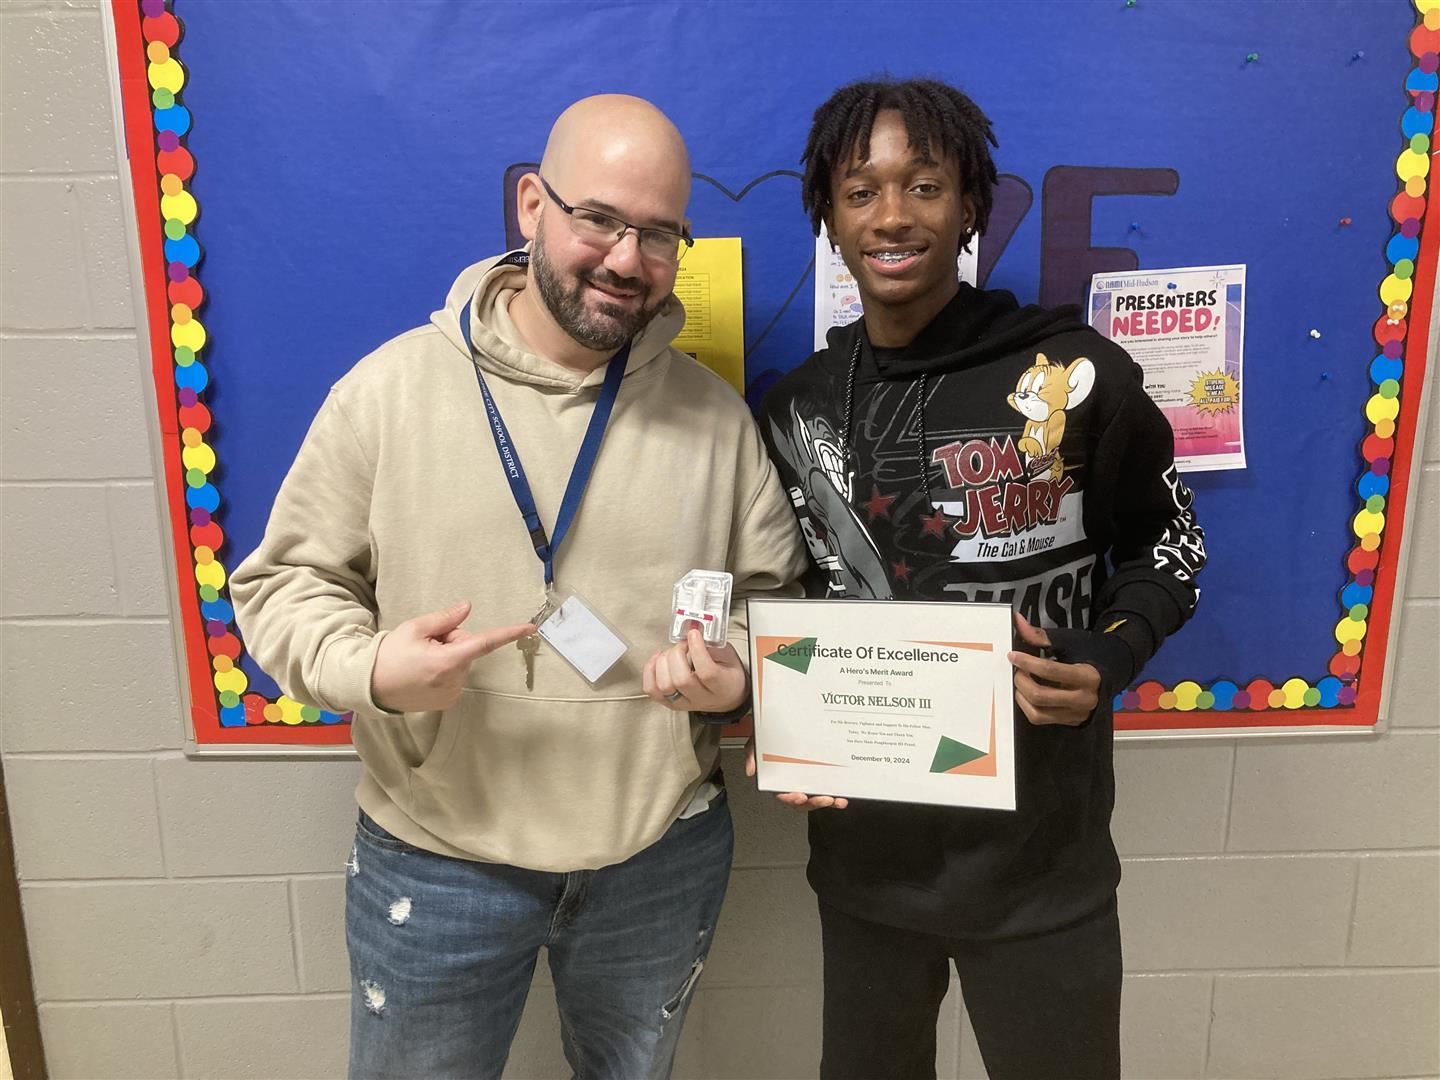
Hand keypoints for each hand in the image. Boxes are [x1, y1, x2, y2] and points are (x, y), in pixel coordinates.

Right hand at [371, 601, 533, 712]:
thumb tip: (467, 608)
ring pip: (461, 664)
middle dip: (452, 642)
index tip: (529, 628)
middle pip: (467, 649)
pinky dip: (444, 671)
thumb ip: (445, 619)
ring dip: (448, 657)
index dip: (508, 634)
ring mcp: (451, 694)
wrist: (371, 686)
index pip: (484, 643)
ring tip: (421, 660)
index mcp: (447, 661)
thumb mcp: (414, 629)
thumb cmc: (390, 654)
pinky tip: (424, 673)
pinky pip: (456, 678)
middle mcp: (453, 680)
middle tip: (426, 644)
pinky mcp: (447, 702)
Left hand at [642, 626, 747, 712]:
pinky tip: (658, 660)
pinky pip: (652, 690)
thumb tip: (692, 630)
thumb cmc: (728, 674)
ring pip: (664, 686)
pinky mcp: (670, 703)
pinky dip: (650, 671)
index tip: (693, 634)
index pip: (707, 672)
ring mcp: (684, 703)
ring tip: (671, 653)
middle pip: (681, 680)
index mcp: (722, 686)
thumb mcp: (728, 656)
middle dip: (677, 654)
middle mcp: (702, 698)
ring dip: (663, 663)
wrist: (727, 696)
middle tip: (683, 644)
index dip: (697, 650)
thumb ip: (712, 644)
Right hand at [744, 736, 847, 811]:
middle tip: (825, 798)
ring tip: (837, 800)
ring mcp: (806, 780)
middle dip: (814, 803)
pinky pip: (826, 789)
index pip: (781, 794)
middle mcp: (791, 783)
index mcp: (776, 779)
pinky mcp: (818, 776)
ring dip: (828, 802)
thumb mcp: (756, 742)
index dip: (790, 798)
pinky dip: (835, 795)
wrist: (779, 723)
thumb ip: (751, 755)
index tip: (799, 796)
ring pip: (816, 797)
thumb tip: (750, 770)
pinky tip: (843, 795)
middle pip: (802, 801)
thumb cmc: (768, 736)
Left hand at [1008, 612, 1100, 726]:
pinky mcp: (1069, 722)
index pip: (1049, 671)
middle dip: (1022, 681)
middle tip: (1018, 670)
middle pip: (1040, 695)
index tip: (1013, 656)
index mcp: (1087, 677)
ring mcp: (1076, 714)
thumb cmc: (1087, 655)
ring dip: (1022, 696)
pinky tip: (1028, 693)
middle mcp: (1083, 700)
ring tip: (1022, 682)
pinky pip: (1040, 719)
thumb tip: (1018, 622)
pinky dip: (1028, 706)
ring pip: (1037, 712)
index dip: (1027, 662)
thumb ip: (1041, 636)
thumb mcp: (1067, 643)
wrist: (1107, 675)